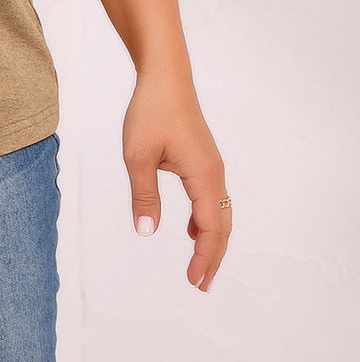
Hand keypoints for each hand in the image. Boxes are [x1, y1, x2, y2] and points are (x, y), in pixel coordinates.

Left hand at [122, 70, 230, 292]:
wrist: (165, 77)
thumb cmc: (151, 112)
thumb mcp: (138, 156)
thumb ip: (144, 196)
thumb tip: (147, 231)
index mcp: (203, 176)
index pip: (211, 229)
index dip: (204, 258)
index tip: (194, 281)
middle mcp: (214, 174)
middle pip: (222, 226)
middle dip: (213, 257)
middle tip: (201, 284)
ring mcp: (211, 166)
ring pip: (219, 213)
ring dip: (212, 239)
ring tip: (199, 264)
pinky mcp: (204, 159)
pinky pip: (212, 198)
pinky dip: (207, 219)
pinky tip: (193, 227)